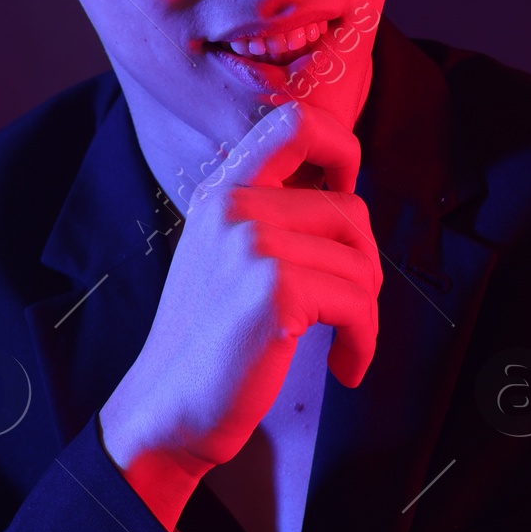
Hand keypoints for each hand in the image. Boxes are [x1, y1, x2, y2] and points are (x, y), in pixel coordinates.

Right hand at [99, 102, 381, 527]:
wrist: (166, 409)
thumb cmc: (205, 343)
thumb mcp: (222, 257)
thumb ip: (270, 219)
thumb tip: (343, 199)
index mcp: (224, 194)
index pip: (295, 123)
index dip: (342, 148)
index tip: (346, 192)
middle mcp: (237, 209)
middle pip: (351, 211)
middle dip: (364, 266)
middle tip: (346, 309)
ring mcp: (255, 246)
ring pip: (362, 263)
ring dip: (364, 315)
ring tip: (341, 343)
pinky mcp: (276, 292)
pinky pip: (359, 305)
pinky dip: (363, 342)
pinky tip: (342, 365)